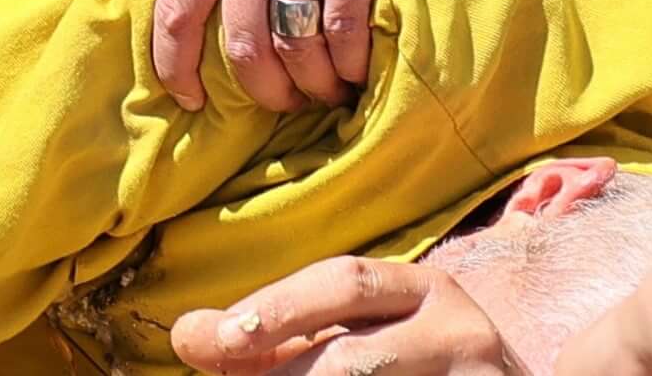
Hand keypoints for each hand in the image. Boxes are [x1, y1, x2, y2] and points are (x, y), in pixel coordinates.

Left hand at [108, 0, 453, 111]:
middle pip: (238, 43)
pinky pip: (343, 26)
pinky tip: (356, 69)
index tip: (188, 100)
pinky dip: (349, 62)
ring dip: (308, 84)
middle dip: (257, 90)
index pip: (174, 8)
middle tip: (277, 102)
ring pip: (292, 44)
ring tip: (321, 90)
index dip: (175, 67)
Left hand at [176, 255, 524, 373]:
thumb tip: (190, 333)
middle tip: (226, 368)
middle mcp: (461, 328)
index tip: (213, 338)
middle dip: (286, 370)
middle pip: (358, 353)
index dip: (277, 307)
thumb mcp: (368, 341)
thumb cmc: (427, 372)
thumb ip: (285, 335)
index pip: (345, 283)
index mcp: (426, 289)